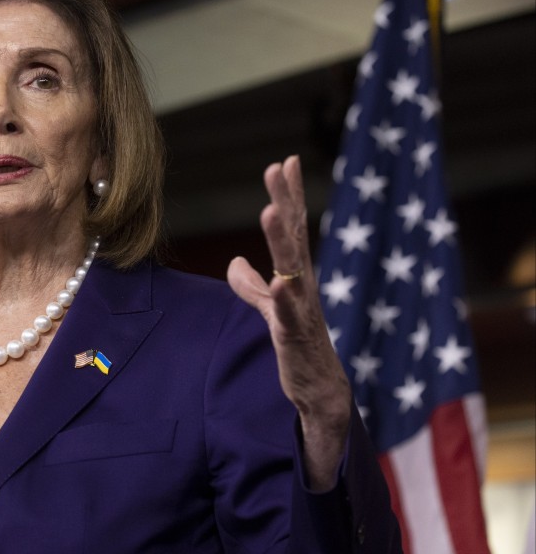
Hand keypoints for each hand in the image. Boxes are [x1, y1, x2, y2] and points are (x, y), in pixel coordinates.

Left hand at [226, 156, 349, 489]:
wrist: (319, 393)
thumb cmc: (297, 346)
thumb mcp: (269, 310)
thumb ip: (251, 285)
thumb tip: (234, 261)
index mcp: (295, 276)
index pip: (291, 229)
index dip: (288, 196)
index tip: (284, 160)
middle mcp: (302, 287)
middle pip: (293, 237)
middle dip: (287, 201)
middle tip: (280, 166)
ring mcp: (301, 311)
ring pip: (292, 269)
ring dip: (282, 240)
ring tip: (272, 210)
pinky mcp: (295, 339)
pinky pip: (290, 316)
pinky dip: (285, 299)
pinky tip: (281, 281)